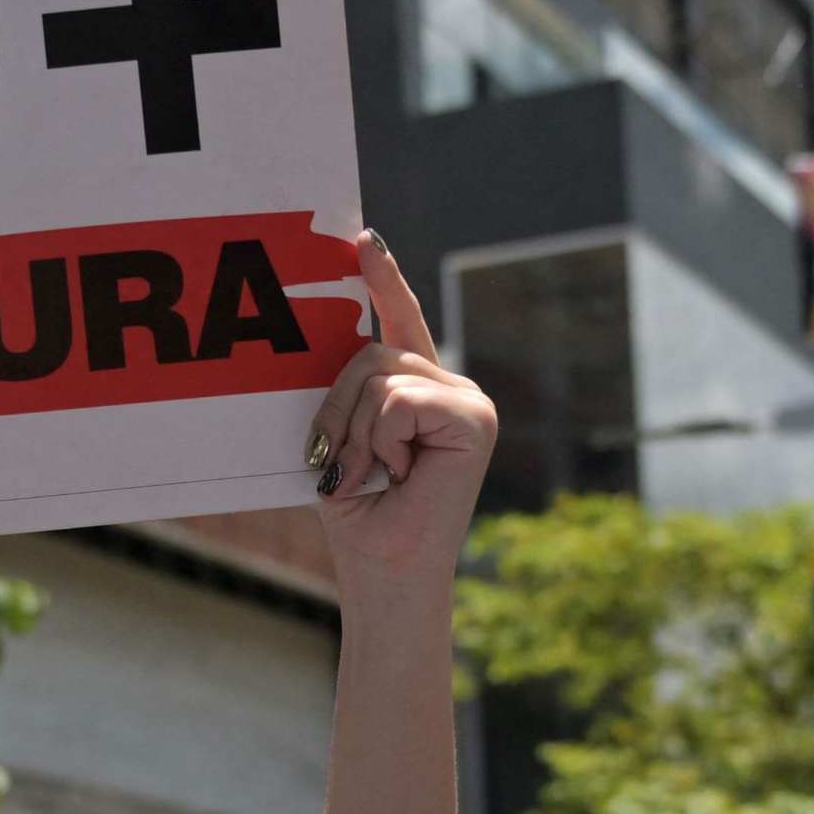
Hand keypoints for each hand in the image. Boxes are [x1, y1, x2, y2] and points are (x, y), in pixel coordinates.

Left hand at [307, 232, 495, 595]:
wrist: (386, 574)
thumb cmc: (361, 517)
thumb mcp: (341, 439)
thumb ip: (348, 393)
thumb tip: (338, 341)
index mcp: (421, 393)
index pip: (399, 325)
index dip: (383, 282)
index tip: (363, 240)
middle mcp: (453, 389)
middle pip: (370, 353)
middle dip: (337, 410)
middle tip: (341, 465)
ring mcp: (469, 401)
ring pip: (379, 374)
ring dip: (355, 433)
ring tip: (370, 477)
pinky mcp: (475, 417)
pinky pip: (398, 399)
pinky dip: (380, 441)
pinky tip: (398, 474)